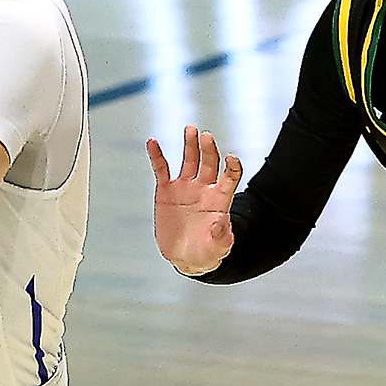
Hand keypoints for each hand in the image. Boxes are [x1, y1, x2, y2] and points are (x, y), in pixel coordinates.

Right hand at [145, 126, 244, 276]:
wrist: (186, 256)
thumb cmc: (207, 251)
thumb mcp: (217, 248)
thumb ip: (221, 236)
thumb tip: (220, 223)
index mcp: (220, 198)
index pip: (230, 176)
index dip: (232, 167)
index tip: (232, 158)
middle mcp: (204, 188)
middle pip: (209, 162)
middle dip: (209, 149)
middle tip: (206, 136)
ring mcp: (185, 187)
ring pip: (189, 160)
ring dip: (190, 144)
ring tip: (190, 129)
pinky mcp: (166, 191)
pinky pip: (162, 170)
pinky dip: (157, 156)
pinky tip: (152, 142)